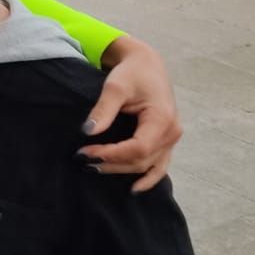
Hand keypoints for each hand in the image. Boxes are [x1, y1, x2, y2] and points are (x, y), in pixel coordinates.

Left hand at [81, 37, 182, 192]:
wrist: (147, 65)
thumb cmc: (132, 72)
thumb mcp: (115, 86)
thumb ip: (103, 109)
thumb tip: (88, 131)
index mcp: (162, 118)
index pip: (138, 148)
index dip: (111, 154)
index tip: (86, 151)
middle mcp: (171, 132)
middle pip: (141, 160)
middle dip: (111, 162)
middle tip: (83, 159)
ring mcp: (171, 138)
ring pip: (148, 165)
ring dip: (122, 170)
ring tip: (95, 168)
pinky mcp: (166, 140)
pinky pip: (160, 165)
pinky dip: (149, 178)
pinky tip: (134, 189)